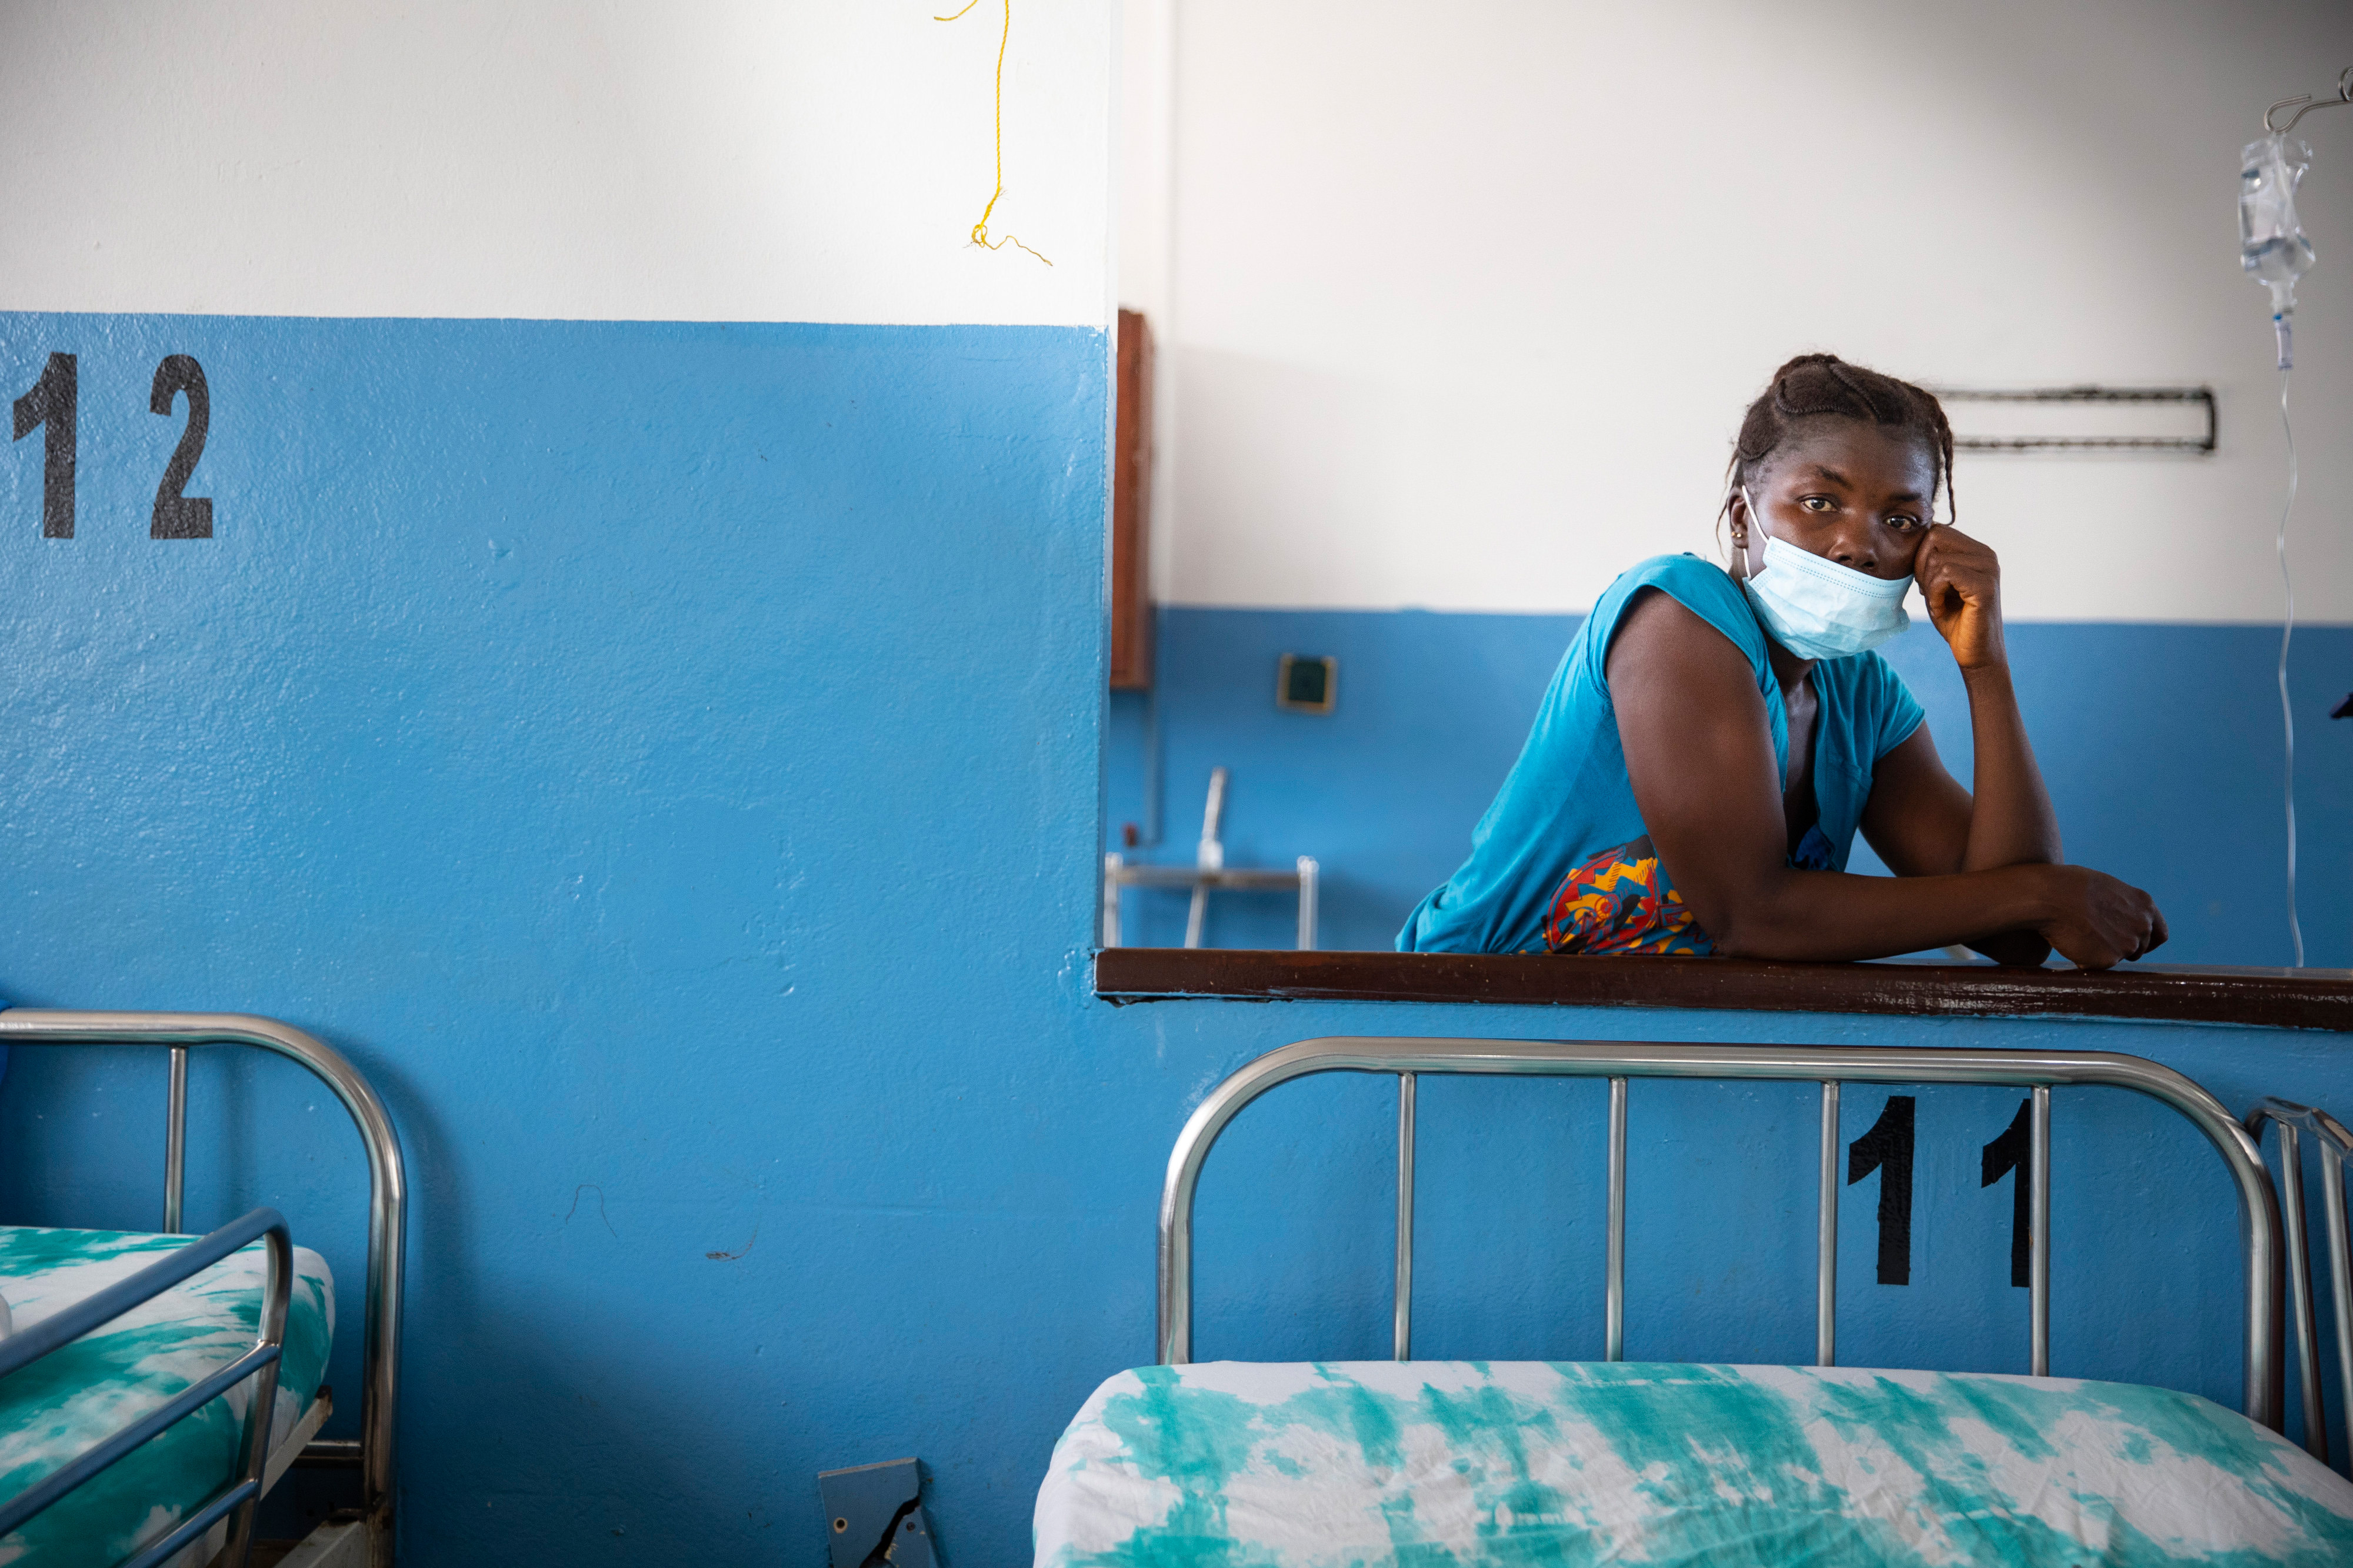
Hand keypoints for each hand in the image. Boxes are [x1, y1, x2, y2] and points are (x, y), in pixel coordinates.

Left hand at [1914, 526, 2006, 670]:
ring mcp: (1989, 568)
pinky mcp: (1985, 586)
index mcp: (1977, 550)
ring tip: (1940, 603)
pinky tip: (1943, 608)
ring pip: (1937, 559)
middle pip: (1934, 538)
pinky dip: (1934, 595)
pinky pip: (1944, 574)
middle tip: (1931, 593)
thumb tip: (1912, 537)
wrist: (1973, 652)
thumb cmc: (1953, 618)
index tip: (1927, 583)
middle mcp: (1986, 554)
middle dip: (1922, 567)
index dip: (1920, 556)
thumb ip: (1930, 560)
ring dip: (1929, 586)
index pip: (1936, 531)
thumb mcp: (1936, 583)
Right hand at [2031, 865, 2167, 969]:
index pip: (2160, 934)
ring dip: (2103, 953)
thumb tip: (2119, 920)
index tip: (2135, 945)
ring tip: (2080, 935)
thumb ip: (2123, 907)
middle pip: (2140, 949)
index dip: (2148, 942)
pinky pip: (2098, 966)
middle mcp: (2143, 926)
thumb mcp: (2108, 888)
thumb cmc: (2070, 886)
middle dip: (2121, 948)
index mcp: (2145, 905)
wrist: (2050, 896)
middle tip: (2096, 937)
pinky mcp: (2109, 960)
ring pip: (2118, 957)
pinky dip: (2086, 960)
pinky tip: (2072, 942)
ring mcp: (2128, 945)